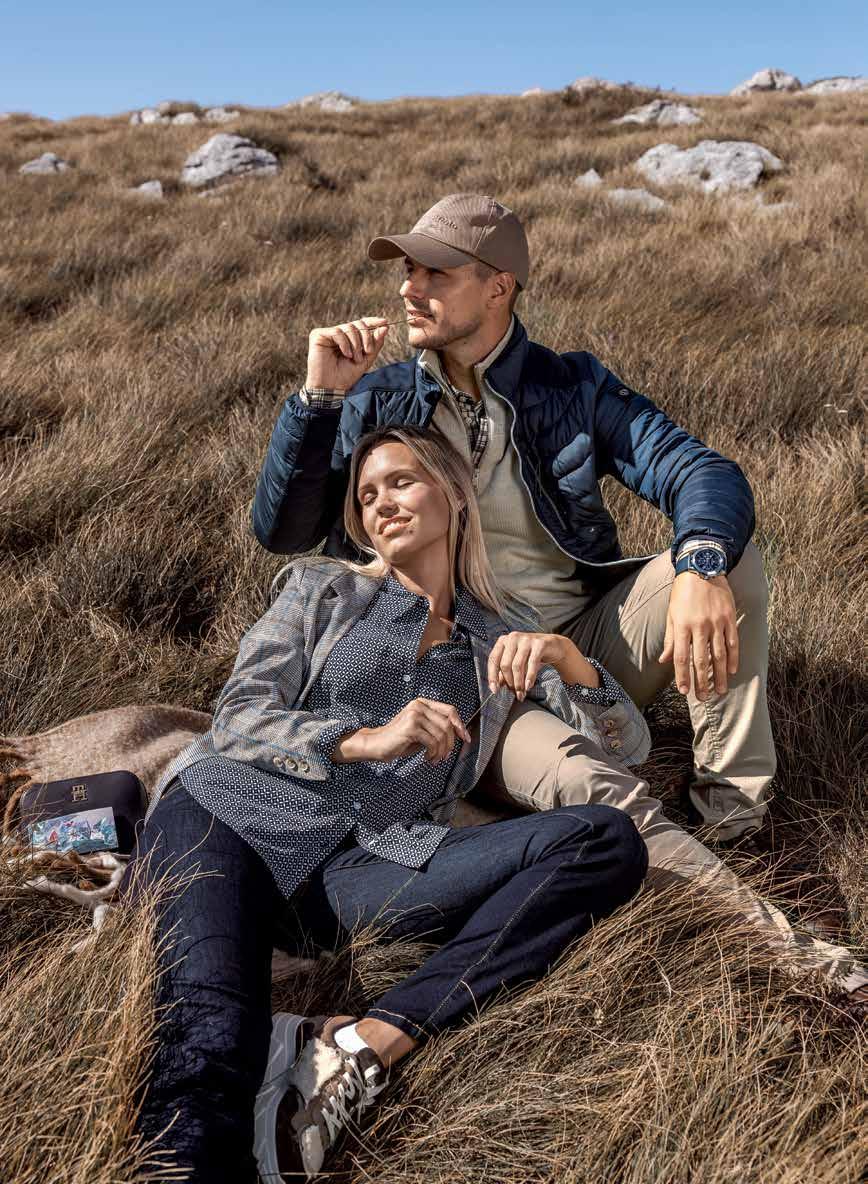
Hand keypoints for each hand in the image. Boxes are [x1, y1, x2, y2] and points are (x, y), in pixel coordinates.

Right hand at [305, 316, 390, 391]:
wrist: (331, 387)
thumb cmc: (346, 376)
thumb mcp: (366, 360)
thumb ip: (375, 344)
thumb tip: (384, 327)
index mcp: (349, 339)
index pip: (362, 324)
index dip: (373, 322)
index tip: (385, 322)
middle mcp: (339, 334)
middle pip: (358, 324)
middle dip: (366, 337)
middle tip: (368, 351)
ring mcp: (328, 334)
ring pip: (349, 327)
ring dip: (356, 344)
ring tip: (355, 358)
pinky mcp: (318, 335)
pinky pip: (337, 332)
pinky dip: (345, 343)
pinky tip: (346, 354)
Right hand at [337, 698, 471, 764]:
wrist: (378, 744)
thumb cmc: (400, 740)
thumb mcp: (422, 731)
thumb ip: (437, 727)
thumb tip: (459, 733)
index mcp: (422, 703)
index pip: (450, 710)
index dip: (460, 725)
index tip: (465, 738)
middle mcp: (419, 705)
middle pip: (448, 724)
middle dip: (450, 743)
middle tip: (445, 756)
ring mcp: (415, 715)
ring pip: (441, 734)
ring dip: (441, 751)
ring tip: (435, 759)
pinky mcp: (411, 727)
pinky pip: (432, 742)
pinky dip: (433, 753)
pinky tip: (427, 758)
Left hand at [486, 632, 589, 700]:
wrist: (553, 647)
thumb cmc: (530, 656)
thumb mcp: (516, 663)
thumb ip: (505, 673)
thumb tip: (496, 687)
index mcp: (503, 641)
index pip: (493, 659)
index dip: (492, 676)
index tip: (494, 690)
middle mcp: (512, 637)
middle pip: (505, 664)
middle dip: (509, 682)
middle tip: (515, 693)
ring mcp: (526, 639)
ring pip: (517, 666)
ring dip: (519, 683)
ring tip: (521, 693)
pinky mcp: (539, 643)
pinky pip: (532, 663)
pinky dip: (529, 677)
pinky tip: (528, 686)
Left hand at [659, 572, 738, 699]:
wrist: (701, 568)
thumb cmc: (682, 593)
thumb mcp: (671, 614)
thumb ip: (670, 639)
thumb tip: (664, 661)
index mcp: (682, 626)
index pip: (681, 657)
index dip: (682, 676)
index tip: (684, 691)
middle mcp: (699, 626)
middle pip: (701, 660)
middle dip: (701, 681)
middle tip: (703, 698)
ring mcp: (716, 622)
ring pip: (719, 654)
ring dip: (719, 675)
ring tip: (719, 691)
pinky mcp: (729, 617)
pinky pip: (732, 642)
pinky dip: (733, 658)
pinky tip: (731, 671)